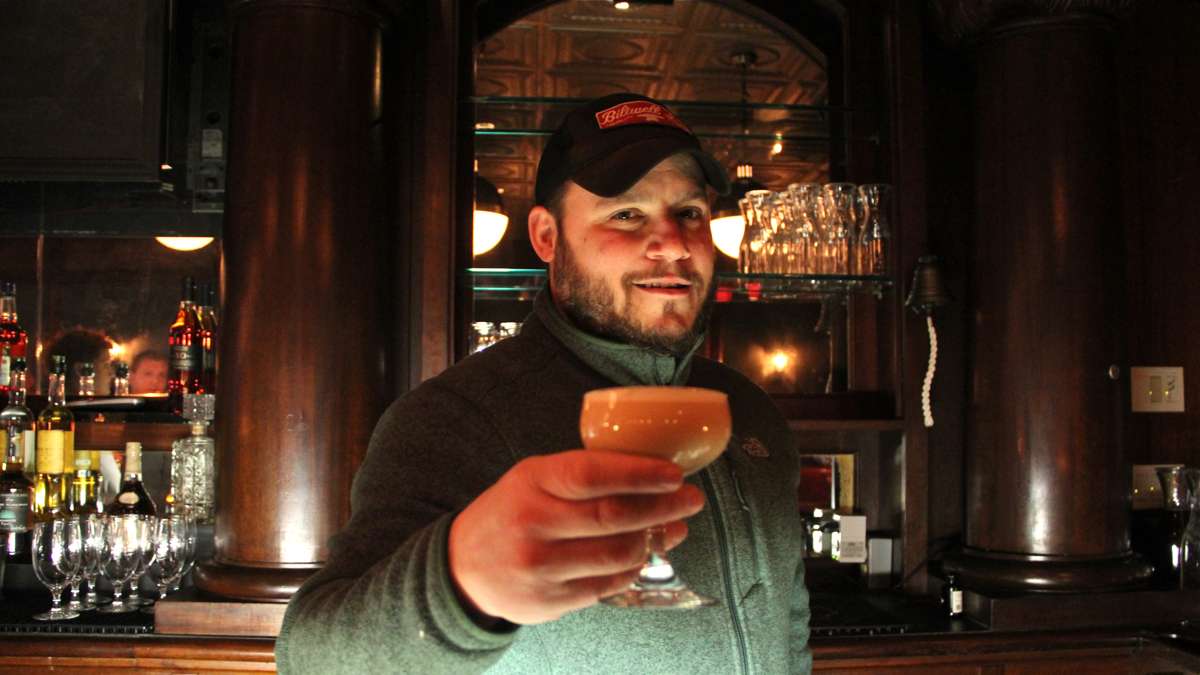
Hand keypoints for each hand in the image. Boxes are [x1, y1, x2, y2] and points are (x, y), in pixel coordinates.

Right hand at [448, 450, 704, 624]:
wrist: (462, 567)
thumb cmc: (511, 512)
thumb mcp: (533, 479)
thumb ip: (580, 474)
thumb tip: (650, 473)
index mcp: (532, 482)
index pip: (593, 474)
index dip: (640, 474)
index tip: (675, 475)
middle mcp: (534, 523)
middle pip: (613, 516)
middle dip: (662, 507)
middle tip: (691, 500)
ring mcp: (541, 567)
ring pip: (617, 554)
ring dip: (655, 541)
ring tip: (674, 529)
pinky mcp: (549, 601)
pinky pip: (606, 585)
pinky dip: (632, 569)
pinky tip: (644, 556)